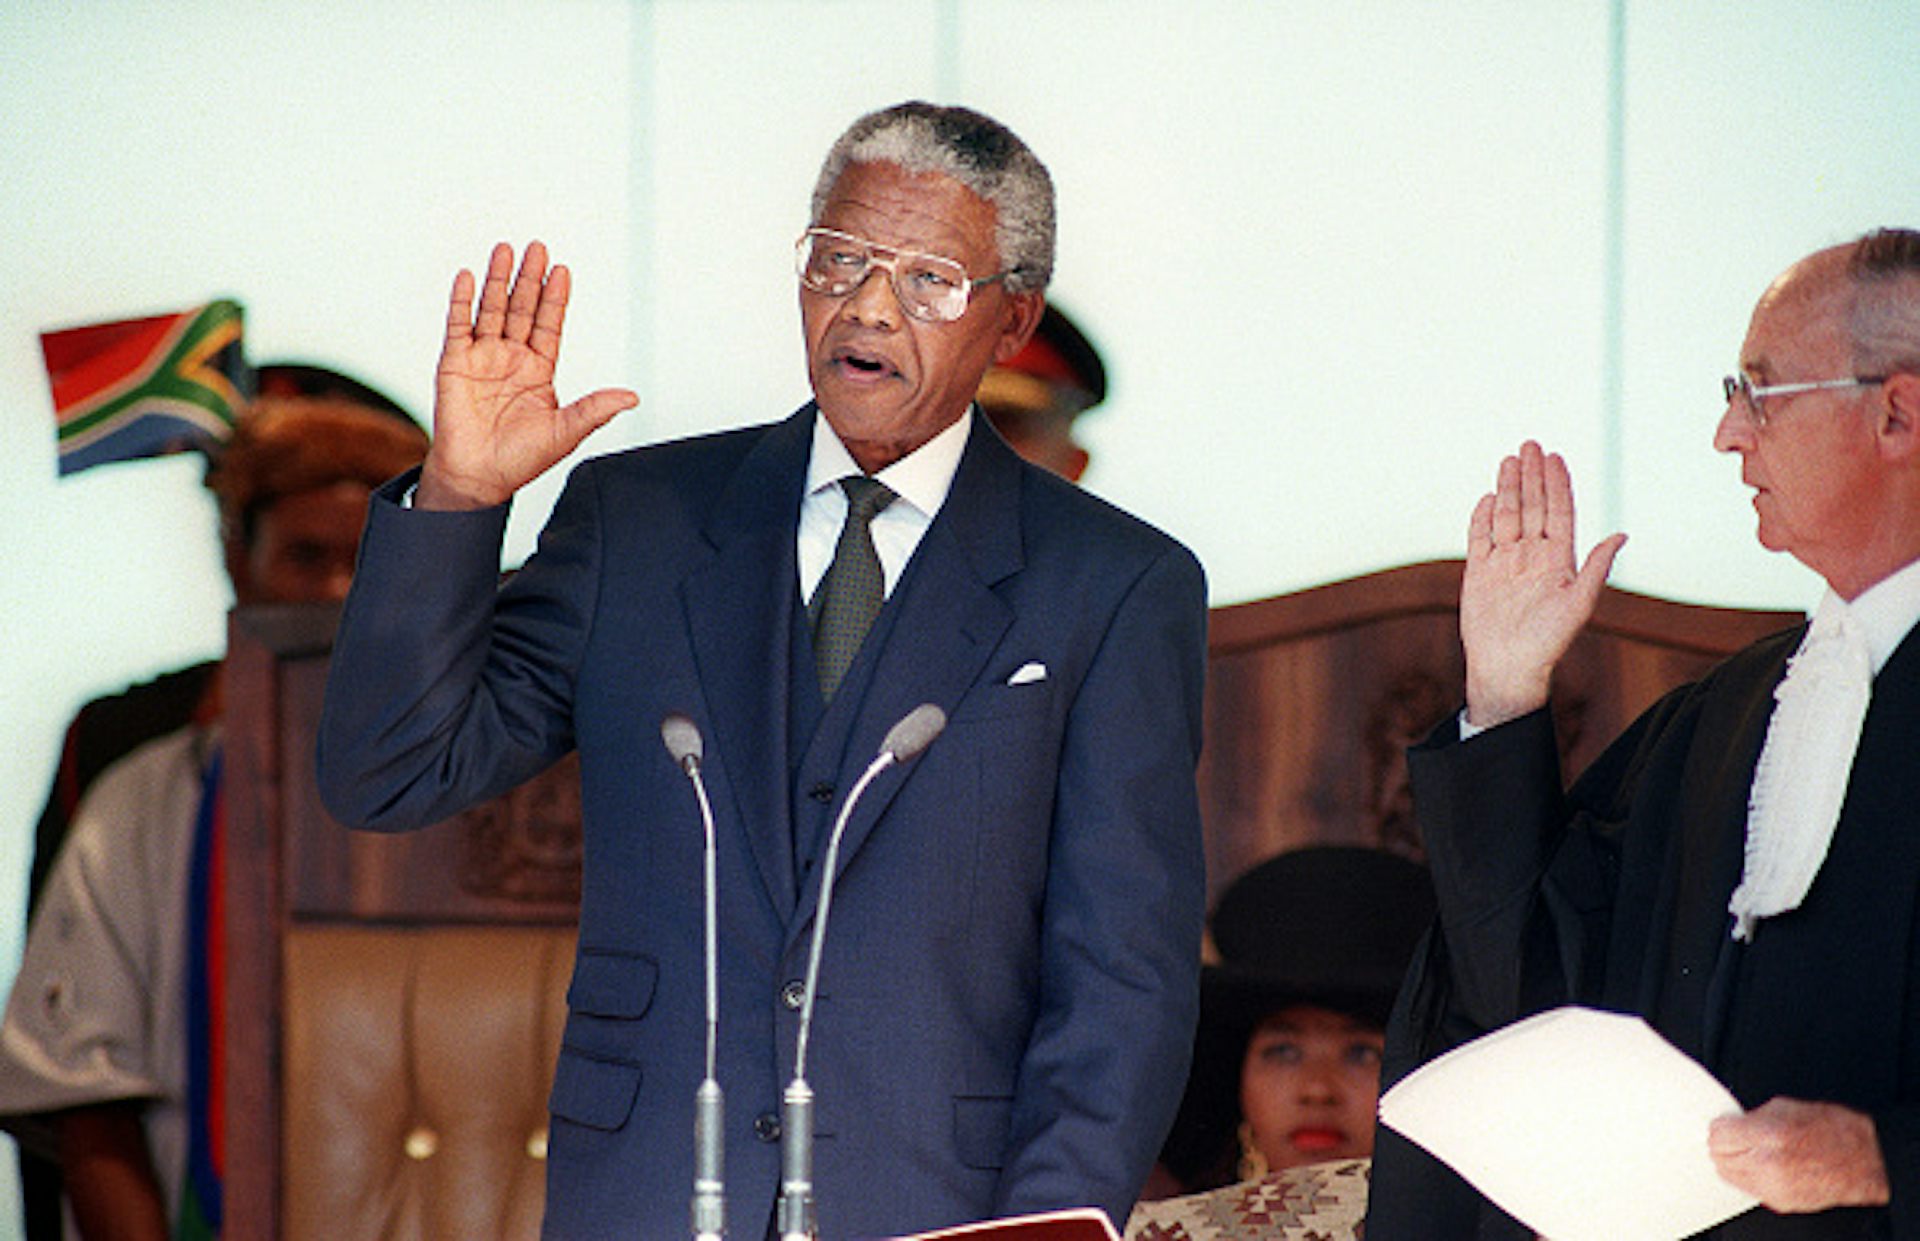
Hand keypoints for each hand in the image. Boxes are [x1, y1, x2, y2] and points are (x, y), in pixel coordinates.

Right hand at [417, 241, 637, 509]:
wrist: (478, 478)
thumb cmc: (521, 460)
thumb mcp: (566, 432)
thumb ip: (596, 409)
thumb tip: (632, 396)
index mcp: (539, 371)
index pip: (550, 325)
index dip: (556, 299)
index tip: (563, 270)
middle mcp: (512, 358)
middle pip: (523, 309)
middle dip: (530, 279)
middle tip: (538, 248)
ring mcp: (483, 357)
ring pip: (492, 310)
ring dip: (498, 280)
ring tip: (505, 250)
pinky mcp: (454, 363)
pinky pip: (459, 325)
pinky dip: (462, 301)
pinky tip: (468, 276)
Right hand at [1460, 441, 1624, 727]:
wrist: (1507, 668)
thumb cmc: (1547, 643)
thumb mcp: (1579, 605)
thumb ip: (1596, 568)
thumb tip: (1621, 535)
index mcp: (1558, 560)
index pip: (1559, 513)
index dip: (1557, 485)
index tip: (1554, 457)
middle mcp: (1532, 556)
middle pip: (1533, 507)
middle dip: (1532, 475)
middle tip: (1530, 445)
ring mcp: (1505, 563)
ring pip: (1507, 516)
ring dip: (1509, 488)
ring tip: (1510, 461)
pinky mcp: (1479, 573)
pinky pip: (1479, 538)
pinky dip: (1482, 518)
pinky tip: (1487, 498)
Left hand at [1709, 1098, 1889, 1212]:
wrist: (1866, 1159)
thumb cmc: (1834, 1130)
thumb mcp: (1785, 1108)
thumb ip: (1751, 1118)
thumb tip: (1732, 1123)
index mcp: (1770, 1135)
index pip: (1718, 1136)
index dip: (1722, 1128)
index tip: (1726, 1125)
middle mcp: (1769, 1165)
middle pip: (1719, 1157)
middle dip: (1725, 1146)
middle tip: (1737, 1138)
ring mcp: (1775, 1188)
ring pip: (1730, 1176)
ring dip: (1735, 1163)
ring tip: (1752, 1151)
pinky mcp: (1781, 1202)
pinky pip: (1748, 1189)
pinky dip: (1750, 1177)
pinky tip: (1765, 1166)